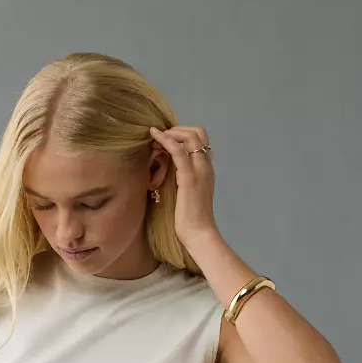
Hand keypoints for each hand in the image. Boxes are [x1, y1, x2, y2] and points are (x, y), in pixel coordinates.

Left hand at [148, 123, 217, 245]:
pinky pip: (178, 150)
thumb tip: (169, 173)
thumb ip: (183, 181)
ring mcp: (199, 170)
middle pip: (198, 132)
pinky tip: (155, 137)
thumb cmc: (191, 221)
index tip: (166, 140)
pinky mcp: (189, 177)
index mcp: (206, 170)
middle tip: (160, 136)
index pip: (200, 140)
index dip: (183, 134)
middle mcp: (205, 166)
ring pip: (189, 136)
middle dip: (177, 129)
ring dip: (171, 132)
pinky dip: (166, 139)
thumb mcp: (187, 195)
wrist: (199, 234)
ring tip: (155, 136)